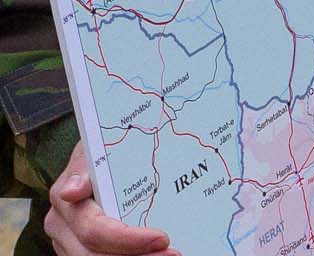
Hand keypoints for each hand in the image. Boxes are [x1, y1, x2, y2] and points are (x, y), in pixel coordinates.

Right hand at [45, 141, 174, 255]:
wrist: (95, 158)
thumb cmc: (98, 149)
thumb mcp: (94, 147)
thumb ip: (84, 166)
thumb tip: (71, 191)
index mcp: (65, 203)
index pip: (94, 230)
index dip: (126, 239)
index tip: (161, 237)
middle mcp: (62, 229)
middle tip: (173, 253)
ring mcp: (69, 244)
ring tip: (166, 255)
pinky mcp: (80, 251)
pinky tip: (152, 254)